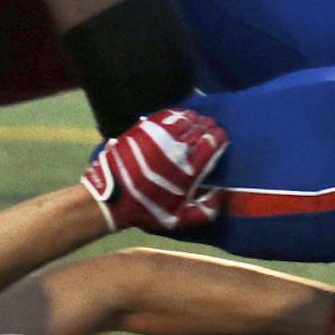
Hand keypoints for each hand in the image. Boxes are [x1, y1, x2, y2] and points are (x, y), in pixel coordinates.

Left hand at [80, 107, 227, 232]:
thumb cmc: (147, 209)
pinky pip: (166, 115)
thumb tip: (222, 194)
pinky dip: (175, 114)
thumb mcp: (178, 220)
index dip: (219, 136)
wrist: (112, 199)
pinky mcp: (145, 129)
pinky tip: (177, 117)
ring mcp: (160, 136)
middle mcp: (178, 149)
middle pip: (201, 127)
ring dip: (193, 118)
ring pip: (185, 118)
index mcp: (190, 169)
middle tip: (208, 128)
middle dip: (208, 125)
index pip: (213, 142)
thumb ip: (205, 211)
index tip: (219, 137)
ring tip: (194, 121)